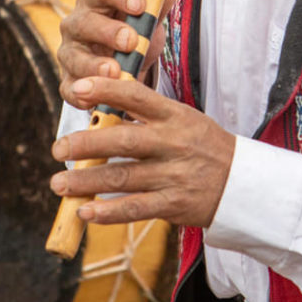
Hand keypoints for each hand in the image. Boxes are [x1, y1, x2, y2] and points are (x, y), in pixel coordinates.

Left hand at [50, 74, 234, 227]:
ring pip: (123, 178)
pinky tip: (85, 212)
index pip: (136, 95)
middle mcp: (173, 143)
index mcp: (174, 115)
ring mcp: (173, 175)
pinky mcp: (174, 204)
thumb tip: (97, 106)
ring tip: (59, 183)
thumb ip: (145, 113)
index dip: (105, 90)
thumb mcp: (182, 118)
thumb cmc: (203, 145)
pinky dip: (108, 212)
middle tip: (58, 148)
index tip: (77, 89)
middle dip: (86, 144)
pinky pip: (136, 208)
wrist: (243, 182)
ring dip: (86, 182)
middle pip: (123, 141)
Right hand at [57, 0, 177, 98]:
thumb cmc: (132, 33)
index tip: (141, 5)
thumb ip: (158, 3)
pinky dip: (81, 94)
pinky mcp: (68, 81)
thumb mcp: (146, 18)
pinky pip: (70, 89)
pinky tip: (96, 98)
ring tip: (116, 71)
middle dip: (108, 32)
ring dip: (94, 65)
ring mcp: (69, 53)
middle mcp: (75, 24)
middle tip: (131, 41)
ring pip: (74, 57)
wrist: (122, 63)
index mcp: (94, 1)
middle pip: (85, 23)